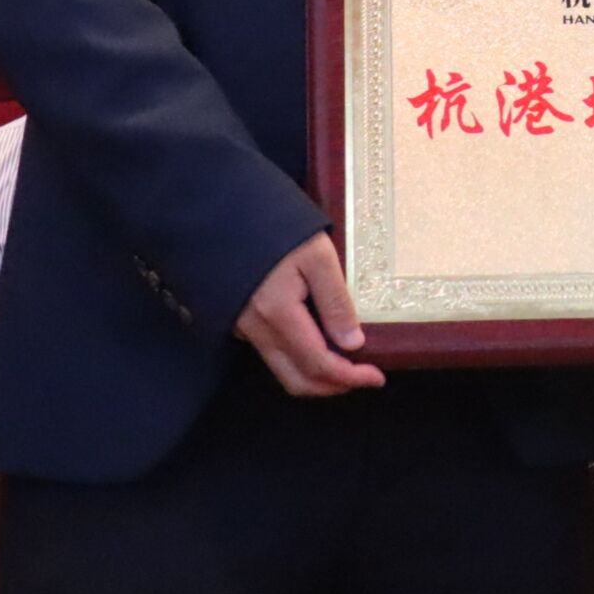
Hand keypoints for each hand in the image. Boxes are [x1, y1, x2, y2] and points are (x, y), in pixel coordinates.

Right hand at [234, 232, 385, 396]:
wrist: (216, 206)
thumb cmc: (273, 224)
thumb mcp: (316, 254)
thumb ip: (335, 300)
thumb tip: (353, 344)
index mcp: (278, 314)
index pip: (318, 364)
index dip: (350, 377)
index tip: (377, 377)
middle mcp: (256, 329)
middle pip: (295, 379)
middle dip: (331, 387)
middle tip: (362, 377)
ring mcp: (242, 326)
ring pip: (280, 369)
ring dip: (314, 375)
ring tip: (345, 362)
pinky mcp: (235, 318)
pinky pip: (269, 352)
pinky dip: (296, 358)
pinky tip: (316, 340)